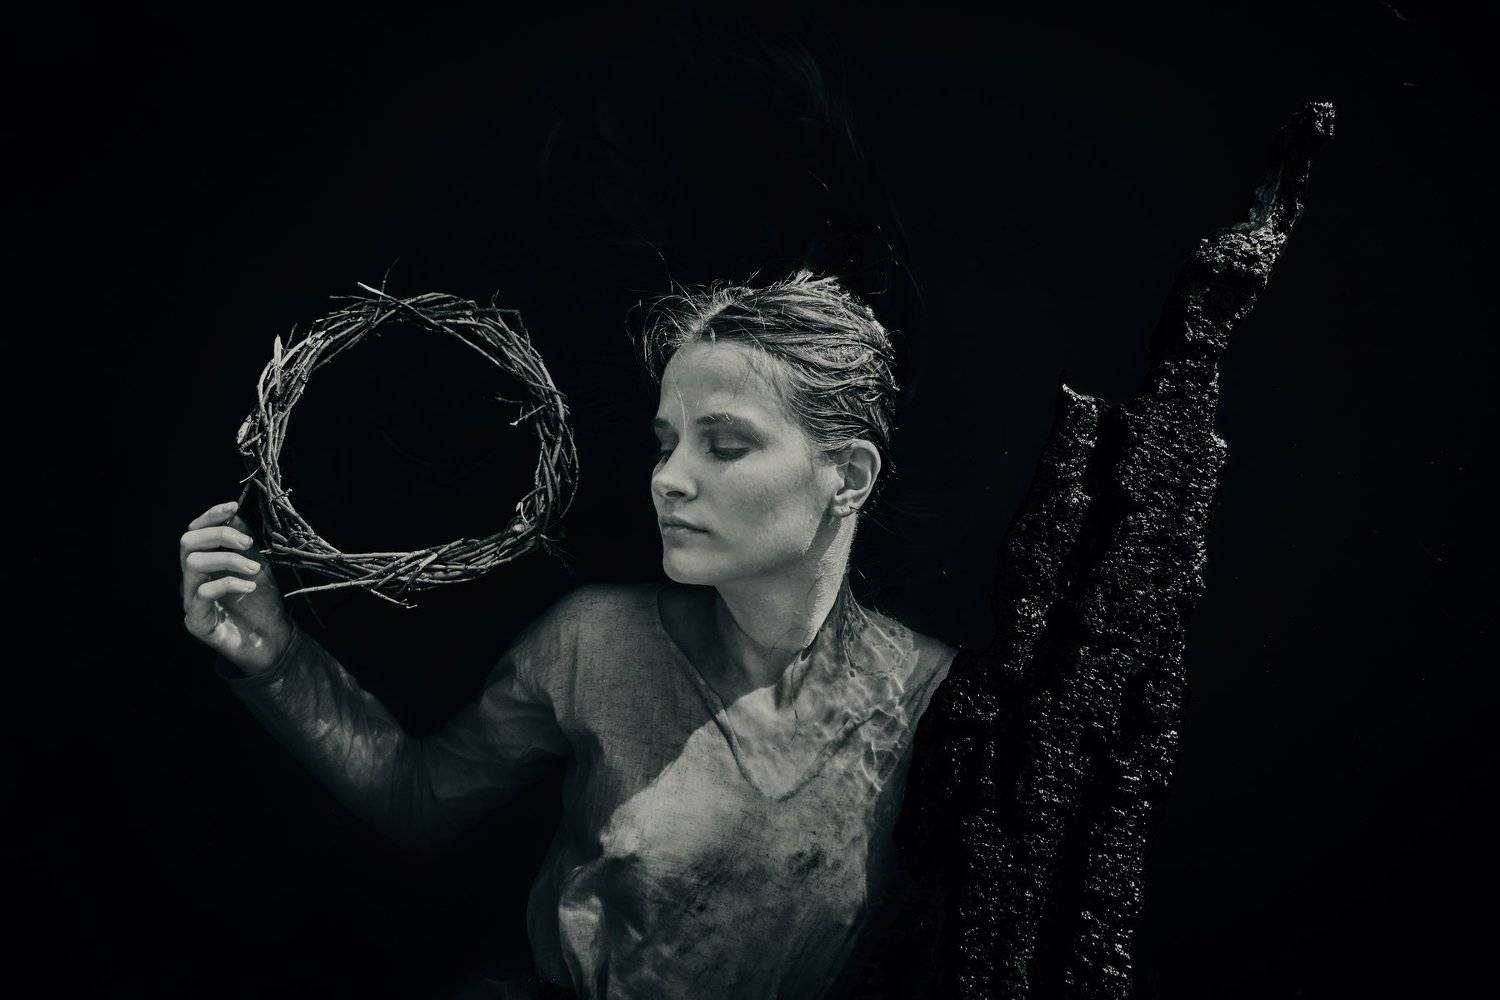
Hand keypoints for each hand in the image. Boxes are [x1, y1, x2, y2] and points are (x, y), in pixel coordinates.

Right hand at [181, 500, 293, 674]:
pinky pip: (204, 593)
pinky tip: (249, 586)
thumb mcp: (256, 565)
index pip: (195, 532)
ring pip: (193, 564)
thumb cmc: (263, 603)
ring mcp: (192, 600)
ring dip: (228, 559)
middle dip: (219, 534)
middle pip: (187, 543)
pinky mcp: (197, 621)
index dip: (210, 516)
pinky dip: (229, 583)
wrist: (274, 641)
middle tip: (248, 542)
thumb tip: (233, 513)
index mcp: (205, 563)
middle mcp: (193, 579)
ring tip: (255, 569)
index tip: (233, 506)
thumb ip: (242, 543)